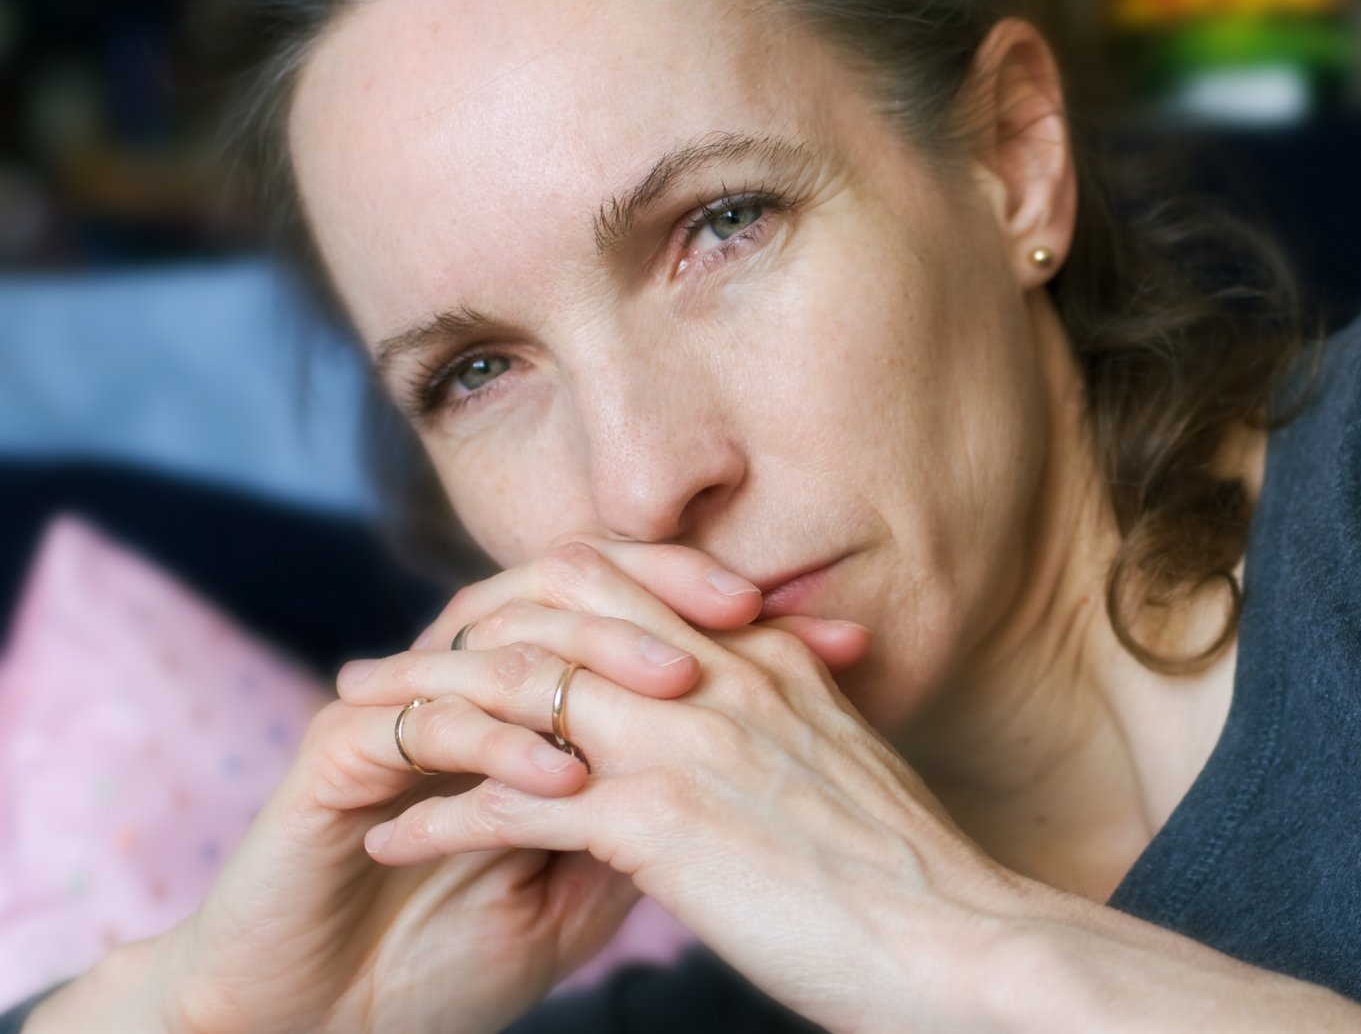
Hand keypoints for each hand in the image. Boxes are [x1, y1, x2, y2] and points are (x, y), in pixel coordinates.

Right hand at [50, 537, 865, 1033]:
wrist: (328, 1025)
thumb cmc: (457, 952)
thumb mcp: (596, 878)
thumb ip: (661, 805)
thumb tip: (783, 751)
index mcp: (526, 689)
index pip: (626, 600)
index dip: (716, 603)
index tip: (817, 635)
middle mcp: (463, 677)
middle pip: (561, 586)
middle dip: (659, 599)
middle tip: (739, 621)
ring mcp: (398, 708)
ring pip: (496, 636)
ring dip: (589, 660)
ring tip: (672, 688)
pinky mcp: (333, 758)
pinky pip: (425, 721)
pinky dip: (499, 742)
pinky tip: (564, 775)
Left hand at [337, 551, 1027, 1033]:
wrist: (958, 943)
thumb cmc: (909, 881)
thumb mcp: (844, 772)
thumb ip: (784, 730)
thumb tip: (736, 741)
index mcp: (768, 659)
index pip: (628, 587)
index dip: (540, 607)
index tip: (480, 642)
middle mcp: (722, 675)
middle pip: (557, 613)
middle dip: (462, 640)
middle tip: (393, 676)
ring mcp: (687, 737)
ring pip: (520, 692)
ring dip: (426, 720)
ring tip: (358, 746)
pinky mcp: (658, 816)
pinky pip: (512, 797)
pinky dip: (439, 818)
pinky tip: (393, 842)